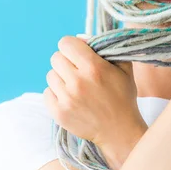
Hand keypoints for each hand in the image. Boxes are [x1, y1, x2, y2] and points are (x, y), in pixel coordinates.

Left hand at [43, 34, 147, 168]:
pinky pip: (46, 93)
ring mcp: (66, 99)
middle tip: (76, 71)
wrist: (119, 131)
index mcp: (93, 67)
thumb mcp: (123, 67)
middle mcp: (78, 82)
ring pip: (50, 75)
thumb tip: (81, 38)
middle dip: (66, 61)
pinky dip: (55, 94)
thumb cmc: (122, 96)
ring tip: (75, 86)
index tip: (78, 54)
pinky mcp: (59, 113)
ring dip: (61, 78)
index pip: (65, 43)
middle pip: (55, 58)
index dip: (71, 46)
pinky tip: (69, 98)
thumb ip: (106, 47)